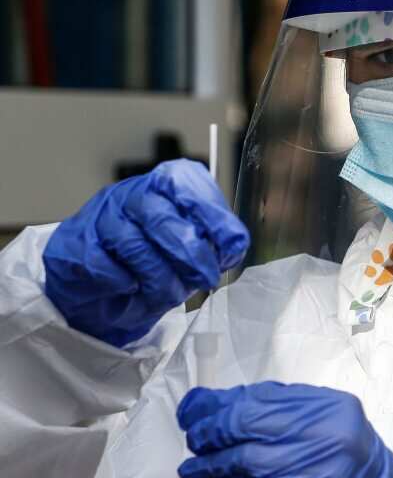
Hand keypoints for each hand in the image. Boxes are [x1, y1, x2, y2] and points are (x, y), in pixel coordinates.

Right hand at [42, 159, 248, 346]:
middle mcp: (131, 194)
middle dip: (190, 255)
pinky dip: (125, 283)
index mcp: (164, 184)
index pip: (187, 184)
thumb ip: (212, 241)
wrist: (102, 284)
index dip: (213, 215)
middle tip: (205, 278)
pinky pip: (104, 267)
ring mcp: (99, 217)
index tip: (232, 244)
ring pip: (135, 246)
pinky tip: (133, 287)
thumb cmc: (153, 257)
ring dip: (158, 278)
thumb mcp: (190, 245)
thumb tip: (233, 246)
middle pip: (162, 218)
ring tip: (169, 294)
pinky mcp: (75, 246)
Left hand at [177, 382, 392, 477]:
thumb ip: (287, 410)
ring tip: (193, 466)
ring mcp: (307, 466)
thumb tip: (228, 404)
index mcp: (329, 406)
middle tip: (193, 435)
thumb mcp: (330, 422)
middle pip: (247, 422)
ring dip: (210, 462)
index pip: (262, 397)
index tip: (197, 407)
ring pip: (241, 458)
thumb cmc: (352, 461)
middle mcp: (320, 433)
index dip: (222, 402)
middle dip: (211, 428)